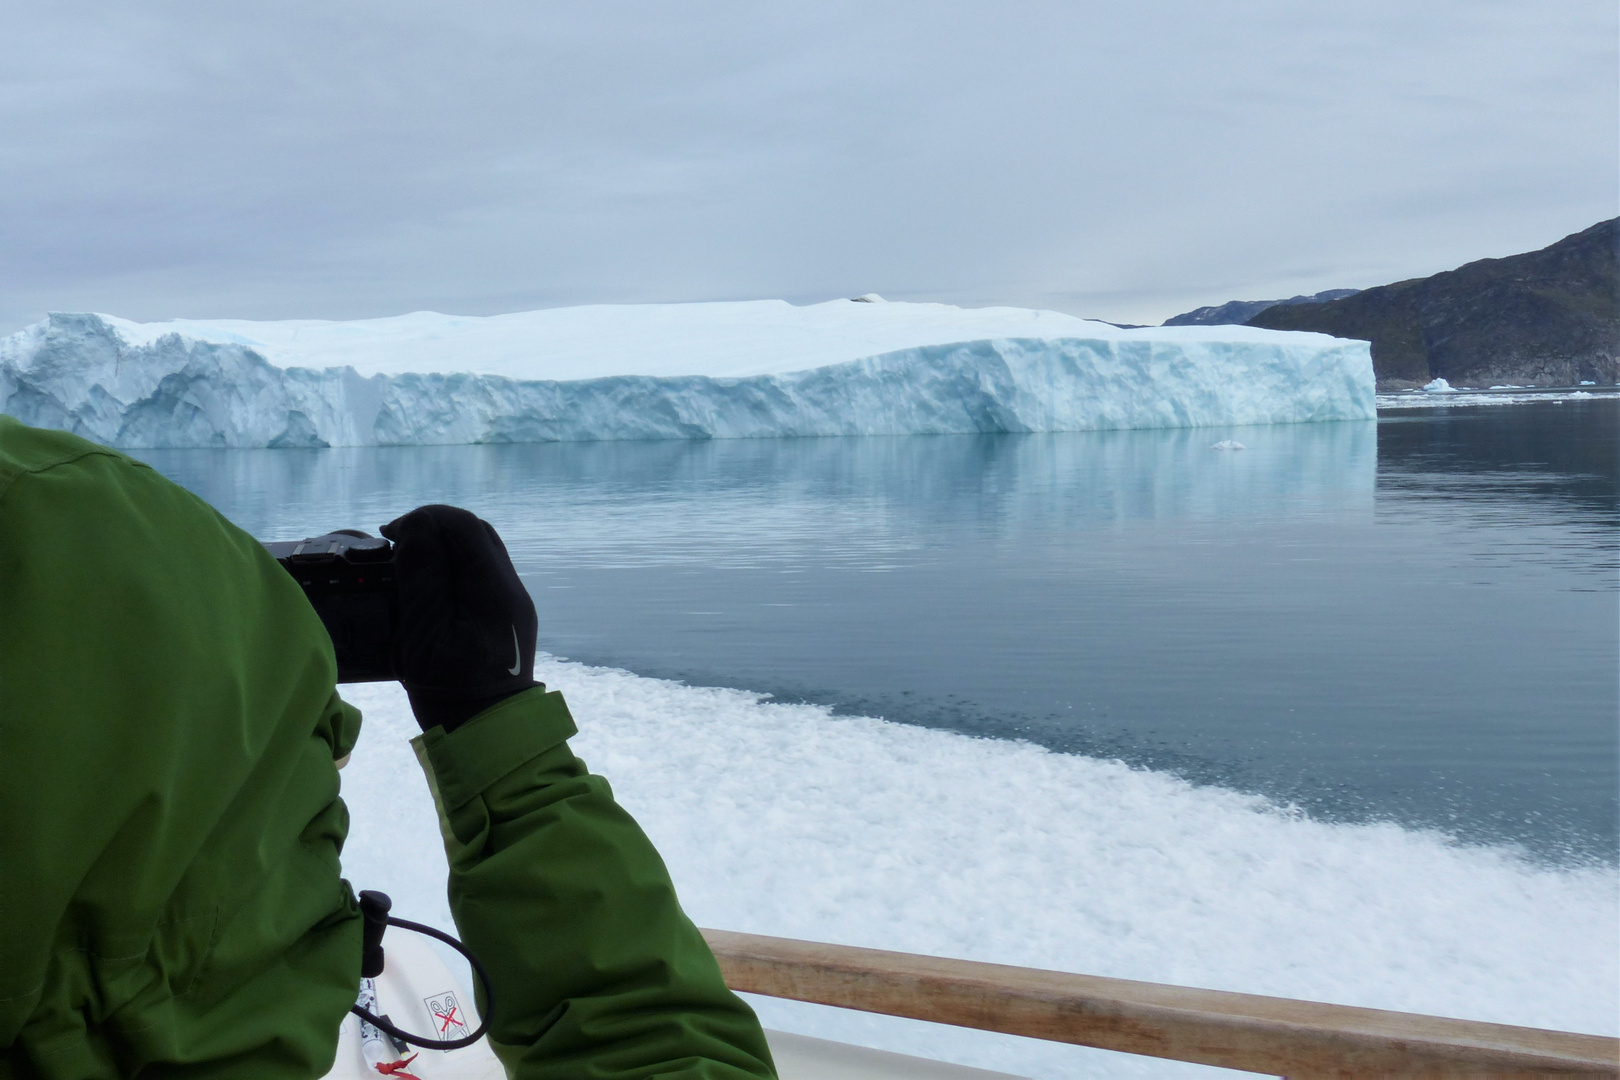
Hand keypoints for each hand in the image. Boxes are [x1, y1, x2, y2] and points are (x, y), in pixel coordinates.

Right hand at [379, 505, 537, 731]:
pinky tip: (428, 593)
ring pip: (477, 554)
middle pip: (474, 534)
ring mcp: (512, 604)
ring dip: (442, 552)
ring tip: (407, 570)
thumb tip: (418, 525)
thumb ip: (422, 576)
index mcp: (495, 589)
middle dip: (433, 532)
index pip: (463, 526)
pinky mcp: (505, 619)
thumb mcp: (424, 634)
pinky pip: (479, 578)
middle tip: (395, 550)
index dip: (424, 520)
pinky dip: (452, 573)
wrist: (488, 735)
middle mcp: (511, 589)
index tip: (389, 537)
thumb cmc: (450, 689)